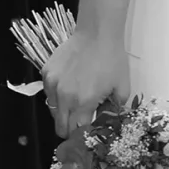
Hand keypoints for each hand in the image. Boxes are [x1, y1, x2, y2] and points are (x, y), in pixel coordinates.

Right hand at [42, 23, 130, 137]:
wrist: (97, 33)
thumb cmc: (112, 59)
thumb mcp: (122, 87)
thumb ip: (114, 109)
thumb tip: (106, 120)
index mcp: (84, 103)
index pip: (76, 131)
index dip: (81, 135)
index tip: (86, 132)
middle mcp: (64, 97)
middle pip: (60, 126)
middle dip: (69, 129)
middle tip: (78, 123)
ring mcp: (52, 85)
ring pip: (53, 110)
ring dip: (62, 112)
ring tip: (74, 102)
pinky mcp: (46, 74)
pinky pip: (48, 93)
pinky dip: (56, 95)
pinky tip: (68, 87)